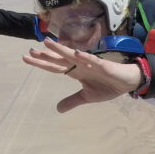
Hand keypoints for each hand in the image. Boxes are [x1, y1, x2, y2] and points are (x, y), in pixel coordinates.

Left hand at [23, 38, 141, 112]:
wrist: (127, 82)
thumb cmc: (108, 86)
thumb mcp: (87, 97)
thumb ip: (72, 100)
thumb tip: (57, 109)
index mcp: (75, 72)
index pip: (55, 67)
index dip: (41, 63)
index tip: (26, 58)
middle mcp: (80, 65)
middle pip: (59, 59)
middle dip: (45, 55)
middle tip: (30, 51)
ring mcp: (91, 63)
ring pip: (72, 56)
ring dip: (60, 50)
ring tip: (47, 43)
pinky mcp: (104, 65)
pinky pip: (93, 61)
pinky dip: (85, 57)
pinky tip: (76, 54)